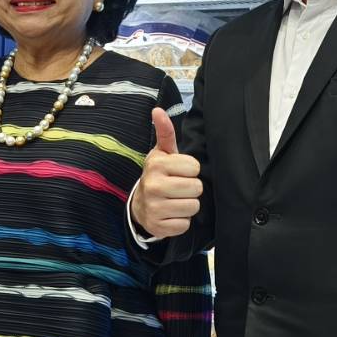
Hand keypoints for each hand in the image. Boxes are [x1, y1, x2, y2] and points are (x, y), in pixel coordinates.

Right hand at [131, 109, 201, 238]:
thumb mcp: (162, 153)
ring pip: (193, 207)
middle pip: (196, 187)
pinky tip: (171, 214)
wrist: (140, 204)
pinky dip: (181, 221)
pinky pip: (185, 224)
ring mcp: (154, 208)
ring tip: (176, 200)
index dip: (190, 170)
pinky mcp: (158, 226)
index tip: (179, 171)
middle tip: (179, 187)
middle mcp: (153, 185)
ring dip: (188, 205)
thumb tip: (158, 110)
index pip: (194, 167)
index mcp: (157, 165)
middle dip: (191, 188)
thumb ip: (165, 132)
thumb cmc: (158, 175)